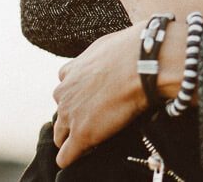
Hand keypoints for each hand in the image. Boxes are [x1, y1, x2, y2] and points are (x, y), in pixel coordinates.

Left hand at [52, 25, 143, 167]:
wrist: (141, 64)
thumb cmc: (132, 50)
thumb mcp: (107, 44)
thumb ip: (99, 55)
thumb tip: (111, 52)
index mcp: (69, 73)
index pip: (65, 90)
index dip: (79, 97)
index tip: (95, 100)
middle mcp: (64, 94)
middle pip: (60, 114)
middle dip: (74, 118)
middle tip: (98, 119)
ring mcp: (70, 116)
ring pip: (60, 136)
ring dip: (73, 138)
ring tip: (95, 139)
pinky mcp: (81, 135)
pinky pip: (66, 156)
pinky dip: (73, 157)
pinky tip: (85, 155)